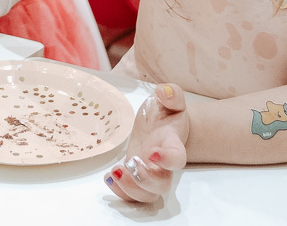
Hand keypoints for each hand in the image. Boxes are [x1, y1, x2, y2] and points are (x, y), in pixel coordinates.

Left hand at [104, 83, 188, 204]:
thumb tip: (163, 91)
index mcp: (172, 144)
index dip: (168, 160)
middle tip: (130, 163)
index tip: (153, 153)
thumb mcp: (170, 99)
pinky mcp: (135, 175)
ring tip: (115, 173)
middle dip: (145, 180)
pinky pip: (132, 194)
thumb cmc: (166, 113)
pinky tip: (109, 177)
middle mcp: (163, 164)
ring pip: (148, 195)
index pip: (177, 158)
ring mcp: (150, 172)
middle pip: (162, 185)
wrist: (164, 126)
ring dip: (130, 189)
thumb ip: (171, 94)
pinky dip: (120, 191)